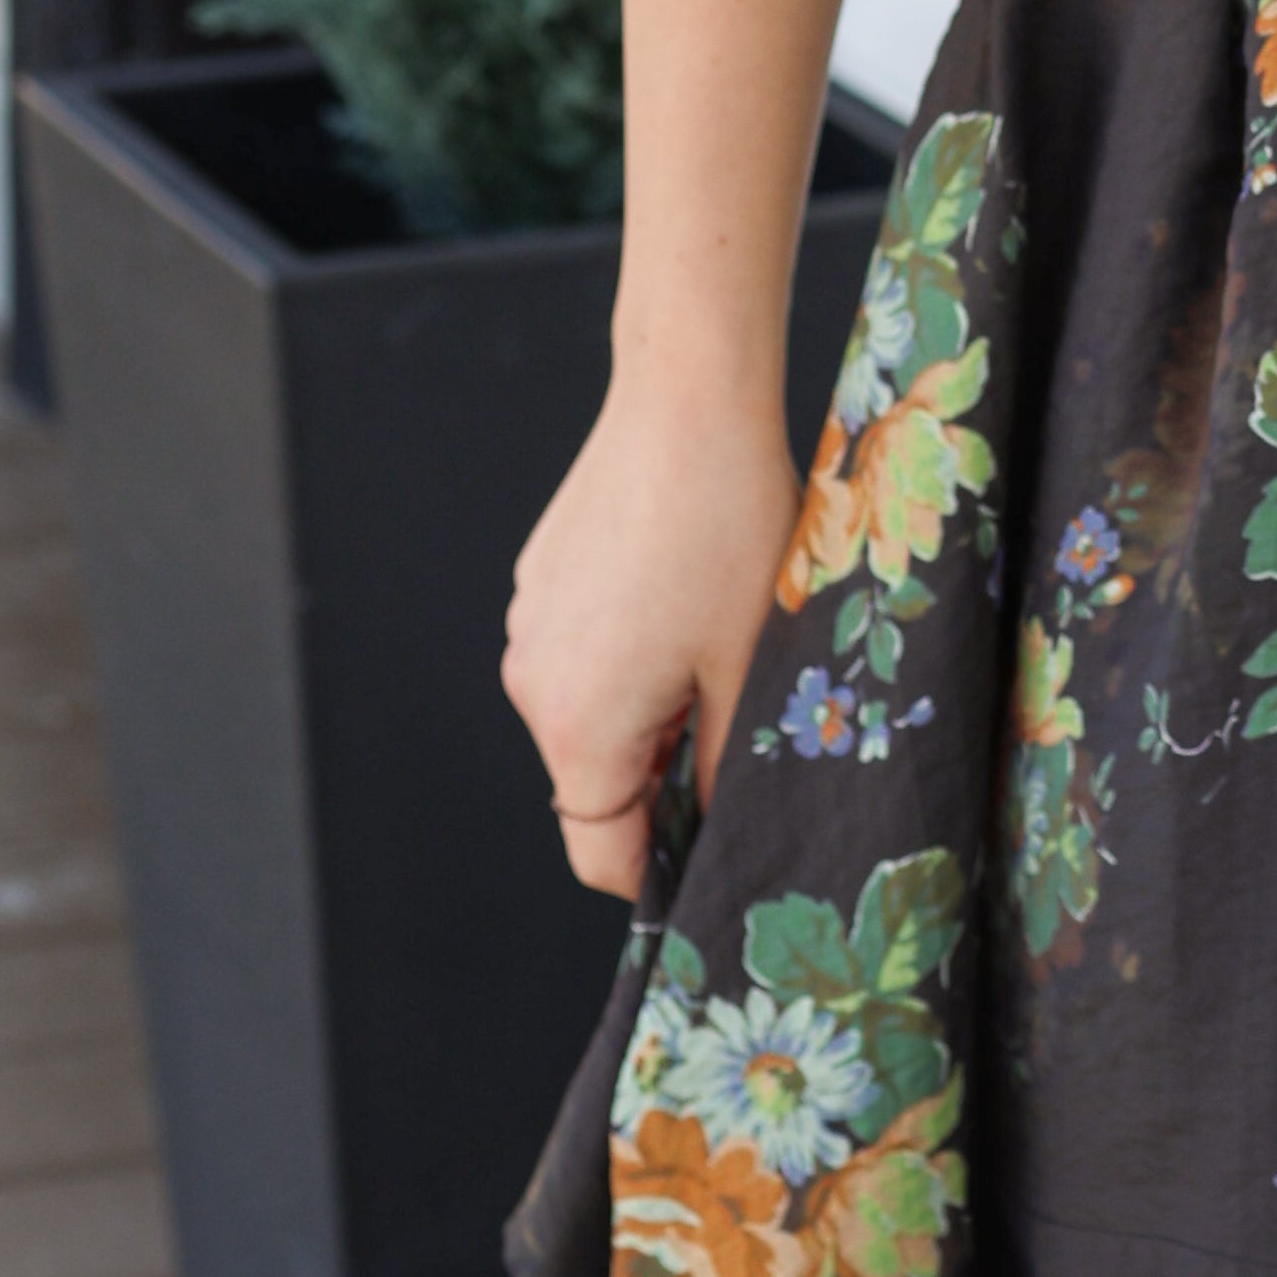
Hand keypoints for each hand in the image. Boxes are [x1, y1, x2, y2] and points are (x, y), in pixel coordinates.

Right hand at [503, 380, 798, 898]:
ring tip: (718, 646)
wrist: (686, 405)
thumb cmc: (726, 533)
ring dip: (651, 707)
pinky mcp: (538, 582)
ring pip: (593, 711)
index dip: (658, 870)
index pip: (599, 850)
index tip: (711, 855)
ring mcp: (528, 627)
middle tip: (738, 726)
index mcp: (578, 725)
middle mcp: (531, 684)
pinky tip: (684, 596)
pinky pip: (583, 651)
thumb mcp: (748, 667)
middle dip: (665, 773)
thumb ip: (726, 766)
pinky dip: (629, 652)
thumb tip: (719, 823)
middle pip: (596, 779)